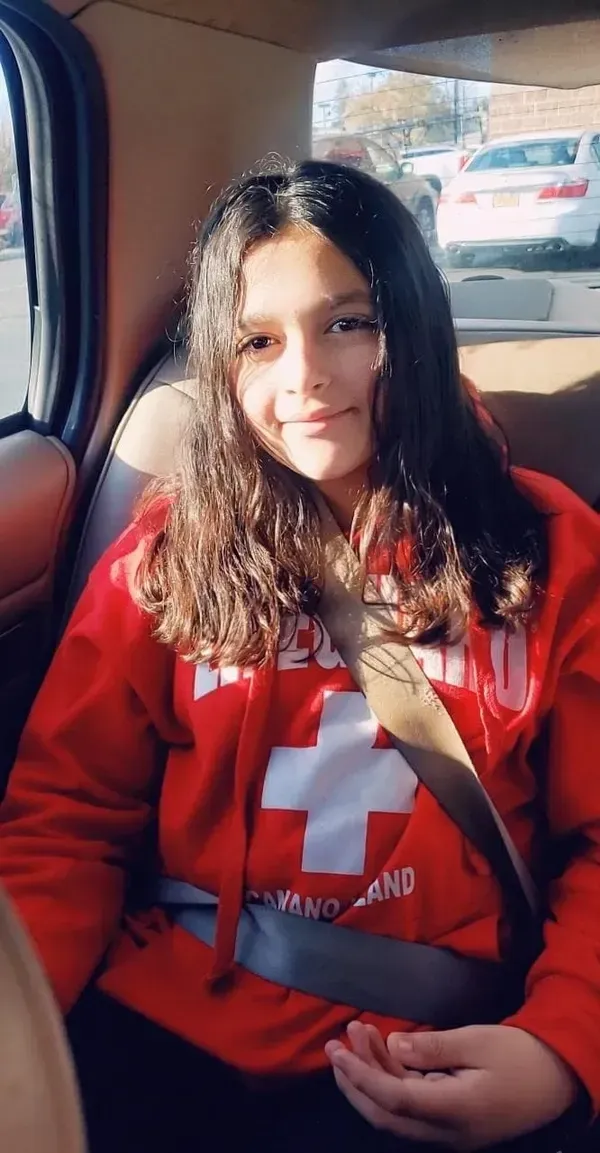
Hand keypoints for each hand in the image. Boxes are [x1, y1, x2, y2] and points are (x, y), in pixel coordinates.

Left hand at [325, 1022, 578, 1148]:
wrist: (556, 1079)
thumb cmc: (519, 1056)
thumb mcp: (478, 1041)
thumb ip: (433, 1046)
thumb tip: (393, 1046)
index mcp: (452, 1111)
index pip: (392, 1100)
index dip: (360, 1076)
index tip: (338, 1050)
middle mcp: (444, 1131)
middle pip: (384, 1115)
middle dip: (354, 1081)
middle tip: (334, 1046)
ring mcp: (446, 1131)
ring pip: (395, 1111)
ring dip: (372, 1074)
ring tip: (358, 1033)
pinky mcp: (448, 1121)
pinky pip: (410, 1105)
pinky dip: (391, 1078)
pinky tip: (384, 1047)